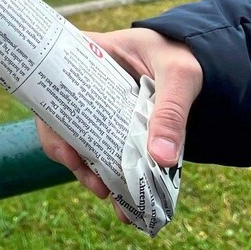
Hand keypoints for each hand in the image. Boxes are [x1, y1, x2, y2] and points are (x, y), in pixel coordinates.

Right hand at [36, 27, 202, 210]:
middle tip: (94, 183)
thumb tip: (161, 159)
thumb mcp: (179, 74)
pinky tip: (122, 196)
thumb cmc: (182, 52)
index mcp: (87, 54)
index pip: (51, 83)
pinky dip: (108, 173)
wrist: (201, 58)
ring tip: (109, 196)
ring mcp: (96, 104)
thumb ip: (172, 111)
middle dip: (70, 156)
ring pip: (78, 140)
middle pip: (59, 119)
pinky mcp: (113, 124)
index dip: (50, 120)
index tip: (67, 152)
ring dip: (88, 172)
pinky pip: (102, 150)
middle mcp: (83, 80)